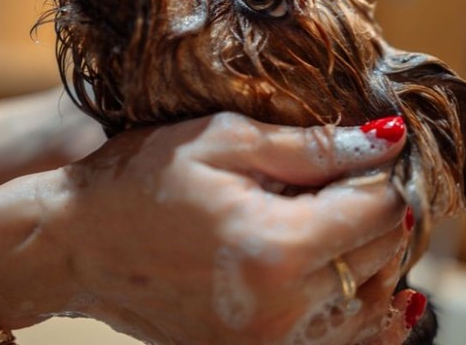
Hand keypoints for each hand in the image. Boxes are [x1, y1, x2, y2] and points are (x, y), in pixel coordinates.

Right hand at [46, 112, 414, 343]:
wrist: (78, 245)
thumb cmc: (141, 180)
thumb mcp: (224, 141)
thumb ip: (312, 147)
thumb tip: (387, 141)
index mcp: (276, 248)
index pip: (380, 211)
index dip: (385, 174)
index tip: (374, 151)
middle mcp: (282, 310)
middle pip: (381, 258)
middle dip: (382, 213)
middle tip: (362, 180)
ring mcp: (268, 344)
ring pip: (368, 307)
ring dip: (374, 262)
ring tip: (353, 223)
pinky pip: (337, 343)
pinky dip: (360, 315)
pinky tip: (377, 295)